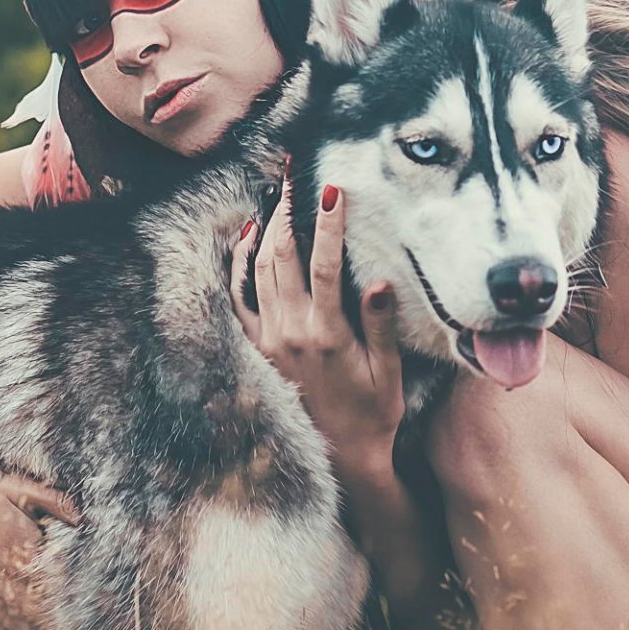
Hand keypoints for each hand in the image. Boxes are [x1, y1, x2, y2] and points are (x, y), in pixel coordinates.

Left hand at [229, 171, 405, 472]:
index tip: (333, 190)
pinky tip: (246, 236)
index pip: (325, 265)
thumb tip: (378, 281)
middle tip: (294, 175)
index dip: (328, 224)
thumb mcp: (389, 371)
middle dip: (288, 211)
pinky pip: (239, 298)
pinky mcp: (259, 348)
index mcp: (328, 334)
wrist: (344, 455)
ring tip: (278, 195)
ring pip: (259, 270)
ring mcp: (270, 339)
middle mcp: (292, 332)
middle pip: (283, 257)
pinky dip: (239, 264)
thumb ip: (380, 325)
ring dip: (266, 229)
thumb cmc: (375, 411)